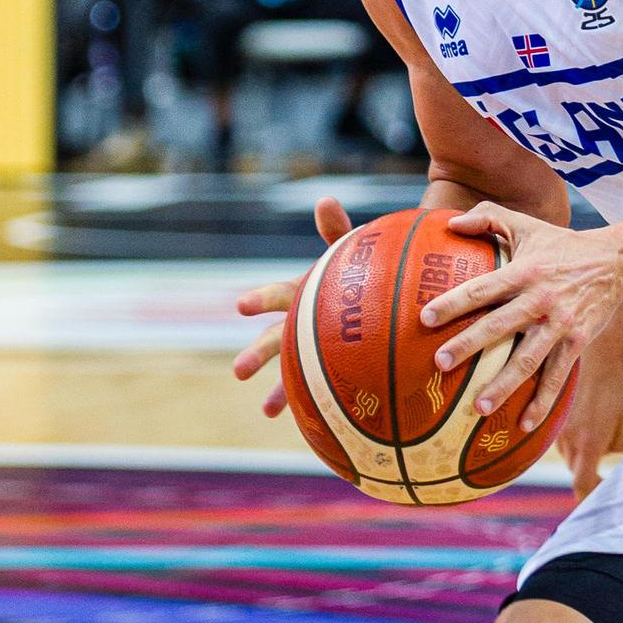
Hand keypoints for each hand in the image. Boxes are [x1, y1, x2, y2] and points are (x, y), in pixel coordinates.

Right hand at [232, 195, 352, 417]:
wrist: (383, 293)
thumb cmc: (362, 269)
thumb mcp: (351, 249)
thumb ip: (337, 232)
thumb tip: (325, 199)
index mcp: (304, 292)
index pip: (280, 295)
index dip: (262, 299)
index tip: (241, 306)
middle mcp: (302, 321)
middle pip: (277, 338)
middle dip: (258, 354)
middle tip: (239, 371)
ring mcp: (312, 345)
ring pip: (292, 369)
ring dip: (277, 389)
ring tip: (267, 409)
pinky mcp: (328, 365)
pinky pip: (316, 388)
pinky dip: (306, 403)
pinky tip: (301, 423)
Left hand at [422, 205, 622, 433]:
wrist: (617, 262)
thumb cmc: (562, 244)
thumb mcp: (527, 224)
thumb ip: (488, 217)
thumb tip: (450, 223)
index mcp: (524, 271)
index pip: (483, 288)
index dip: (454, 302)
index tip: (425, 318)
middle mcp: (541, 299)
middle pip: (500, 326)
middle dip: (469, 345)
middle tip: (440, 364)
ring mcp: (561, 323)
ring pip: (529, 359)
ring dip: (504, 385)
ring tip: (478, 408)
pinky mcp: (579, 341)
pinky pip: (558, 376)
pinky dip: (543, 402)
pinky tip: (524, 425)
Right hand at [558, 307, 622, 500]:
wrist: (600, 340)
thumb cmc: (622, 378)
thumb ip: (620, 444)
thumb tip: (606, 453)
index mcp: (588, 443)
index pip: (583, 485)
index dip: (592, 497)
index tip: (605, 495)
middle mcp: (565, 437)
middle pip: (576, 468)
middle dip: (592, 468)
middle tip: (613, 457)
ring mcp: (554, 423)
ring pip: (567, 450)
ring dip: (582, 449)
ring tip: (603, 428)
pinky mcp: (550, 408)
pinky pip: (561, 431)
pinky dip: (574, 431)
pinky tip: (591, 413)